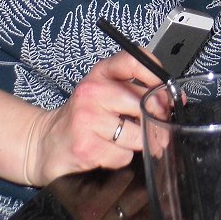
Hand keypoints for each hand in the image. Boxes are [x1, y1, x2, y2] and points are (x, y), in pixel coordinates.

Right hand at [24, 52, 160, 186]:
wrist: (44, 143)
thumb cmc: (84, 118)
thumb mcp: (106, 93)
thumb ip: (137, 90)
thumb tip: (175, 100)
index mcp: (101, 72)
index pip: (136, 60)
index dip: (158, 77)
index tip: (167, 94)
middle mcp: (92, 91)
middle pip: (144, 103)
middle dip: (156, 121)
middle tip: (152, 129)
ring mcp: (87, 119)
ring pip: (137, 134)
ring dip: (137, 144)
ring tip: (121, 141)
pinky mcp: (85, 146)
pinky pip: (124, 155)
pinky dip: (121, 159)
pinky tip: (107, 153)